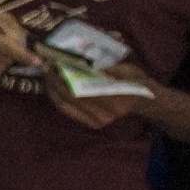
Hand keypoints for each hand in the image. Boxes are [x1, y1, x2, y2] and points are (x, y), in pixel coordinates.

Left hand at [42, 60, 156, 129]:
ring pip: (66, 107)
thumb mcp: (129, 71)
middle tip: (45, 68)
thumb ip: (113, 70)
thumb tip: (92, 68)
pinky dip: (58, 100)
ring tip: (46, 76)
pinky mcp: (93, 124)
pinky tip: (53, 88)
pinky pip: (70, 112)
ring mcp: (98, 122)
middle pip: (70, 99)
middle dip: (54, 83)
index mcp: (115, 100)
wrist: (143, 100)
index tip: (54, 65)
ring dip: (53, 91)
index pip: (80, 91)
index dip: (63, 79)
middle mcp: (105, 115)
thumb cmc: (136, 81)